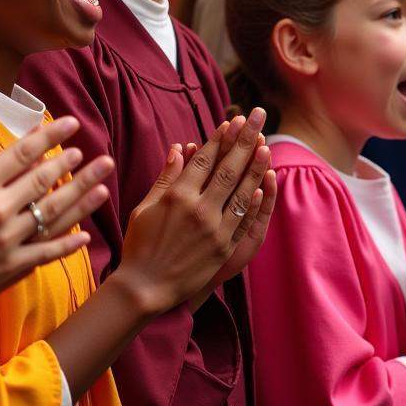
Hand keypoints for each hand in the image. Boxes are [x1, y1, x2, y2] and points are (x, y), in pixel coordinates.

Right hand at [0, 100, 110, 318]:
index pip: (22, 153)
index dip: (49, 136)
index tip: (70, 124)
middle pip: (43, 180)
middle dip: (69, 164)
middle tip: (89, 153)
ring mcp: (8, 241)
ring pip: (53, 213)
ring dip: (80, 197)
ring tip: (103, 182)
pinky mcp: (10, 269)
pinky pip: (47, 252)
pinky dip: (68, 244)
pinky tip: (86, 236)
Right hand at [113, 108, 274, 316]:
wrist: (145, 288)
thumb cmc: (140, 244)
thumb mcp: (145, 206)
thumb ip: (166, 177)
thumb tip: (180, 148)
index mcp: (177, 195)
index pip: (204, 159)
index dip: (220, 139)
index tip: (233, 121)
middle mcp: (198, 209)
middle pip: (228, 168)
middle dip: (244, 140)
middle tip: (257, 116)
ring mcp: (214, 229)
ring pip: (241, 192)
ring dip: (255, 166)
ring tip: (266, 144)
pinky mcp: (223, 248)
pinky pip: (243, 221)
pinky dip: (254, 202)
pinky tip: (264, 184)